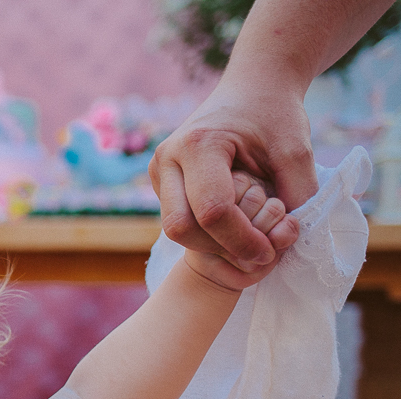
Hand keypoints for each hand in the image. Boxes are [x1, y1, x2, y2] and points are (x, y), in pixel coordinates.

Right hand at [151, 79, 312, 270]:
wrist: (254, 86)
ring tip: (252, 235)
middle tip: (260, 251)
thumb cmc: (275, 114)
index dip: (242, 240)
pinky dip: (208, 234)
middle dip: (222, 248)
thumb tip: (286, 243)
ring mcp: (159, 171)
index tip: (270, 252)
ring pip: (177, 231)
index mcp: (198, 144)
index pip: (212, 211)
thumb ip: (298, 196)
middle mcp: (167, 158)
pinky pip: (180, 221)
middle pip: (182, 228)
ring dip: (214, 244)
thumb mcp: (297, 151)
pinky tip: (237, 223)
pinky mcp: (163, 183)